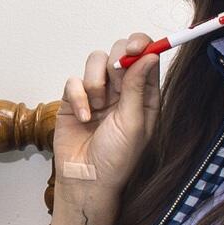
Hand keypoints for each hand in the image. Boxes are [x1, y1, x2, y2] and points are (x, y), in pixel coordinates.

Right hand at [52, 33, 164, 191]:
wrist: (85, 179)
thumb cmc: (116, 158)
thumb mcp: (133, 122)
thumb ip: (138, 86)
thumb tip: (149, 54)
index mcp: (144, 94)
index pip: (146, 56)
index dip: (141, 45)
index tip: (134, 48)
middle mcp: (123, 89)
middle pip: (120, 51)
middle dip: (116, 60)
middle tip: (115, 77)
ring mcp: (98, 92)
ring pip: (95, 61)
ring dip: (96, 82)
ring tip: (97, 107)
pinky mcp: (74, 98)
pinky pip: (74, 80)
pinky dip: (78, 97)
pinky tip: (83, 117)